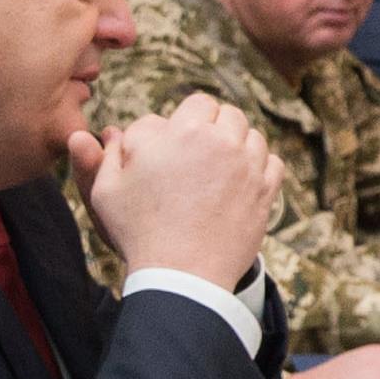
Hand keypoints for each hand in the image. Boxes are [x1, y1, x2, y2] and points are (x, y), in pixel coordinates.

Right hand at [76, 96, 279, 288]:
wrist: (182, 275)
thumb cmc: (139, 231)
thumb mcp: (106, 190)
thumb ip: (107, 154)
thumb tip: (109, 131)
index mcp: (182, 131)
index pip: (196, 103)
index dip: (186, 120)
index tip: (177, 144)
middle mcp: (220, 141)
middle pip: (227, 114)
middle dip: (214, 127)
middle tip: (198, 154)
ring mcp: (247, 166)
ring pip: (251, 135)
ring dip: (238, 145)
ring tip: (219, 169)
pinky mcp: (264, 191)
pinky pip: (272, 162)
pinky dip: (260, 167)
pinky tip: (242, 182)